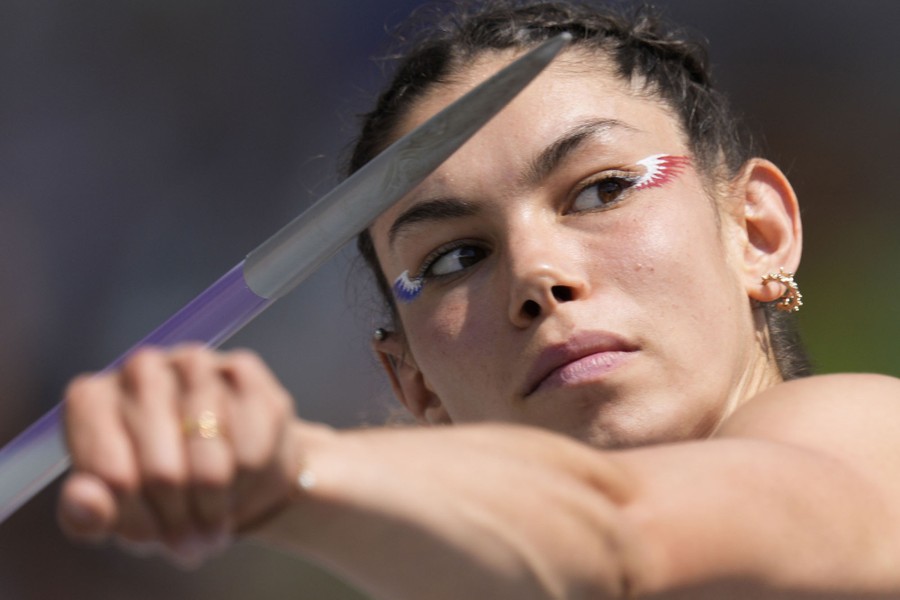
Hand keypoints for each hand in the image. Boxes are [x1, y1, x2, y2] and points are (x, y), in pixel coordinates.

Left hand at [58, 345, 301, 566]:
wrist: (229, 465)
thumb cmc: (160, 489)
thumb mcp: (119, 513)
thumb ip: (87, 515)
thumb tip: (82, 498)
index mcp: (91, 401)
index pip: (111, 478)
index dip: (138, 521)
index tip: (152, 536)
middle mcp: (138, 371)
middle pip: (163, 473)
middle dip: (181, 518)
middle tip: (189, 537)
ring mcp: (192, 364)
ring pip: (210, 460)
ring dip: (215, 504)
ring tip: (213, 516)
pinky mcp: (241, 370)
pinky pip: (251, 446)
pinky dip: (248, 479)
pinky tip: (240, 481)